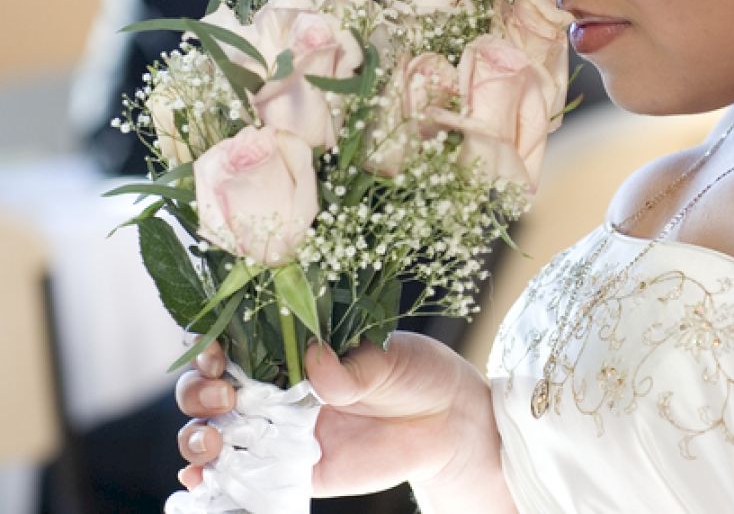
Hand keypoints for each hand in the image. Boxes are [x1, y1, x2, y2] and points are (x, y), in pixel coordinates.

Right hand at [176, 334, 513, 507]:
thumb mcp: (387, 358)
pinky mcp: (293, 470)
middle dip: (199, 392)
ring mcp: (279, 430)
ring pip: (214, 432)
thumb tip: (316, 360)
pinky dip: (209, 478)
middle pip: (209, 388)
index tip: (217, 352)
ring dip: (197, 436)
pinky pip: (241, 476)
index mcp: (293, 349)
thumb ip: (350, 365)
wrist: (447, 423)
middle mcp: (276, 387)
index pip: (234, 342)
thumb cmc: (415, 373)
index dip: (212, 345)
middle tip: (226, 396)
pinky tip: (201, 478)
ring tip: (214, 439)